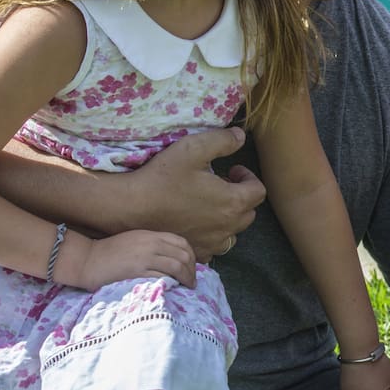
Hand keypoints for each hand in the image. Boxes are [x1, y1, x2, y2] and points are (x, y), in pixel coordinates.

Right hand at [60, 228, 197, 291]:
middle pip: (183, 255)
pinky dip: (172, 282)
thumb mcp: (135, 241)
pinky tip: (174, 289)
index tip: (193, 267)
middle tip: (193, 281)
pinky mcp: (137, 271)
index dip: (192, 255)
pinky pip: (162, 276)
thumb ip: (153, 245)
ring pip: (176, 266)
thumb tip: (172, 257)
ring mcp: (145, 257)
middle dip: (192, 269)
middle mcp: (151, 243)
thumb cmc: (109, 252)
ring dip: (187, 278)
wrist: (87, 259)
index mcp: (151, 235)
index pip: (182, 242)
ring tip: (188, 287)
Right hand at [127, 127, 265, 260]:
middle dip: (240, 196)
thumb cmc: (162, 177)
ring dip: (228, 216)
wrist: (130, 207)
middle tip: (220, 183)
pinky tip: (195, 221)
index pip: (258, 191)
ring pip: (233, 231)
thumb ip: (222, 141)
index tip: (231, 169)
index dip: (248, 177)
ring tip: (208, 203)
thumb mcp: (193, 148)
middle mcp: (227, 227)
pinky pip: (214, 245)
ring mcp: (211, 243)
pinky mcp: (196, 252)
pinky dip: (211, 234)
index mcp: (232, 202)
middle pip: (248, 212)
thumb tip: (240, 136)